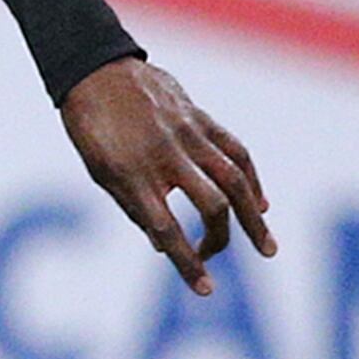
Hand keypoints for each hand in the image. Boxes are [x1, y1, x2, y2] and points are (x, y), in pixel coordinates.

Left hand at [61, 56, 272, 295]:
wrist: (95, 68)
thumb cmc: (92, 126)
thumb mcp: (100, 169)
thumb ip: (134, 206)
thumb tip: (164, 246)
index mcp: (131, 172)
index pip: (166, 228)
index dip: (187, 262)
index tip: (206, 290)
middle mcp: (163, 155)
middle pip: (209, 204)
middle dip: (220, 238)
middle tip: (217, 257)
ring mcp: (186, 134)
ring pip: (234, 178)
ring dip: (254, 216)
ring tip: (267, 246)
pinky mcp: (200, 118)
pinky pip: (235, 151)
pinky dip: (252, 179)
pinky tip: (260, 203)